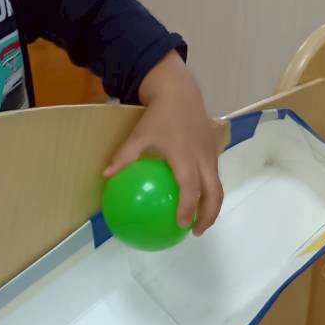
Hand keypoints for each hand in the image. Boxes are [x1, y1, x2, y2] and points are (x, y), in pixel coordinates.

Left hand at [104, 52, 223, 235]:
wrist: (180, 92)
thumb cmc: (159, 115)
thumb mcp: (139, 134)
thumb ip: (125, 156)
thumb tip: (107, 175)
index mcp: (184, 156)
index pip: (190, 188)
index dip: (188, 208)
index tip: (182, 225)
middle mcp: (202, 158)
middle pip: (213, 193)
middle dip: (208, 215)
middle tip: (195, 232)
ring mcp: (211, 154)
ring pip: (217, 185)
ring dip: (211, 206)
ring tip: (200, 221)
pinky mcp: (213, 150)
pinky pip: (214, 175)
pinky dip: (209, 191)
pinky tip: (197, 198)